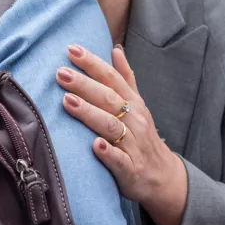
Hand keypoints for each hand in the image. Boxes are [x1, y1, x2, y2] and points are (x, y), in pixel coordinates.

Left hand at [57, 45, 187, 224]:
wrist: (163, 175)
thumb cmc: (142, 136)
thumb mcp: (138, 104)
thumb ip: (125, 77)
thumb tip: (116, 48)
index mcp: (133, 103)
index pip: (111, 78)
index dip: (92, 63)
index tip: (71, 49)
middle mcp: (134, 120)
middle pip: (108, 99)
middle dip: (84, 85)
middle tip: (61, 73)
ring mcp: (133, 145)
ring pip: (111, 126)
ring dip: (90, 113)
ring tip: (68, 102)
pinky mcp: (131, 169)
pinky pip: (119, 160)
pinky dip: (108, 153)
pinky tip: (94, 145)